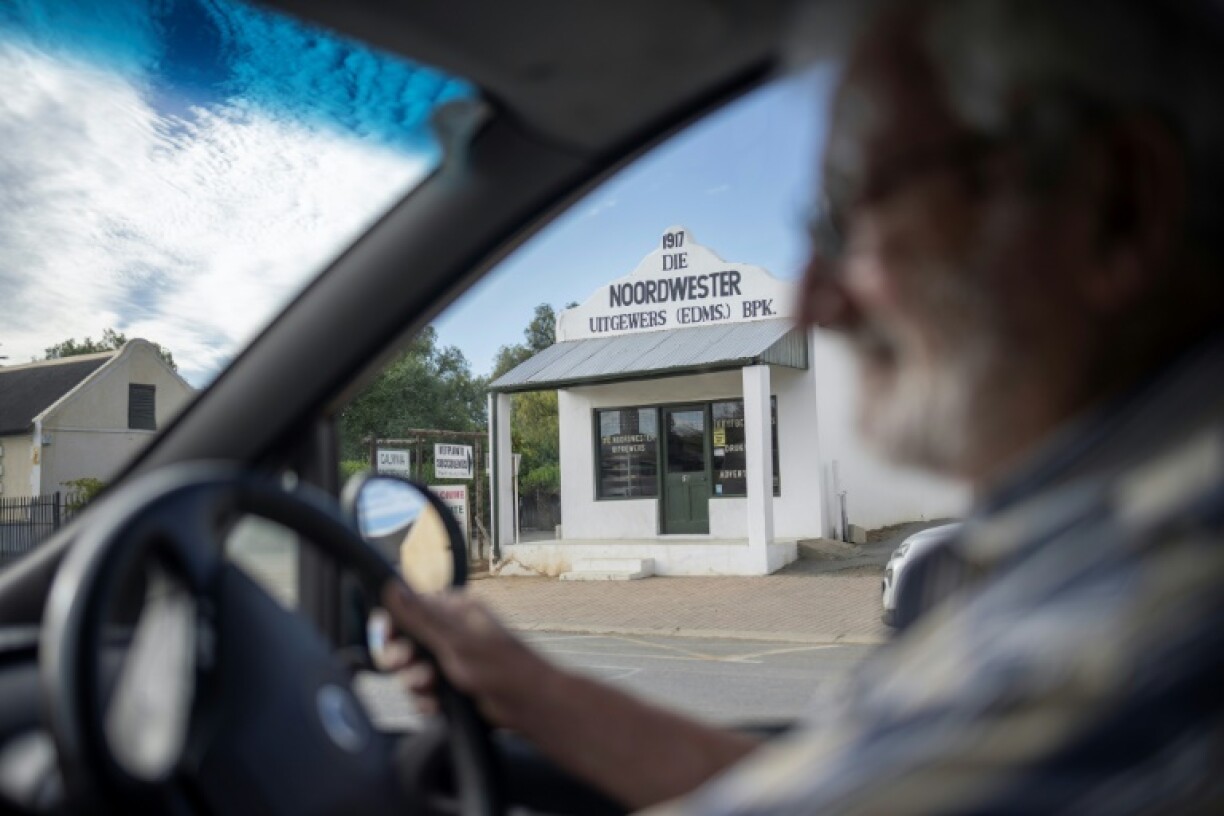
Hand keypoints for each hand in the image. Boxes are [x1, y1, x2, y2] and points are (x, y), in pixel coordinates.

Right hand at [376, 583, 556, 727]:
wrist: (529, 705)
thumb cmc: (502, 666)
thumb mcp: (455, 639)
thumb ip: (420, 616)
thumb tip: (393, 586)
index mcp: (454, 610)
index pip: (409, 609)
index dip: (393, 626)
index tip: (387, 639)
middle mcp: (452, 631)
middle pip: (407, 641)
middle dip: (404, 658)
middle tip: (406, 665)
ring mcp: (453, 658)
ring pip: (413, 669)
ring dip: (415, 682)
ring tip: (429, 688)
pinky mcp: (454, 684)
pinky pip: (425, 691)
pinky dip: (427, 699)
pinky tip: (435, 704)